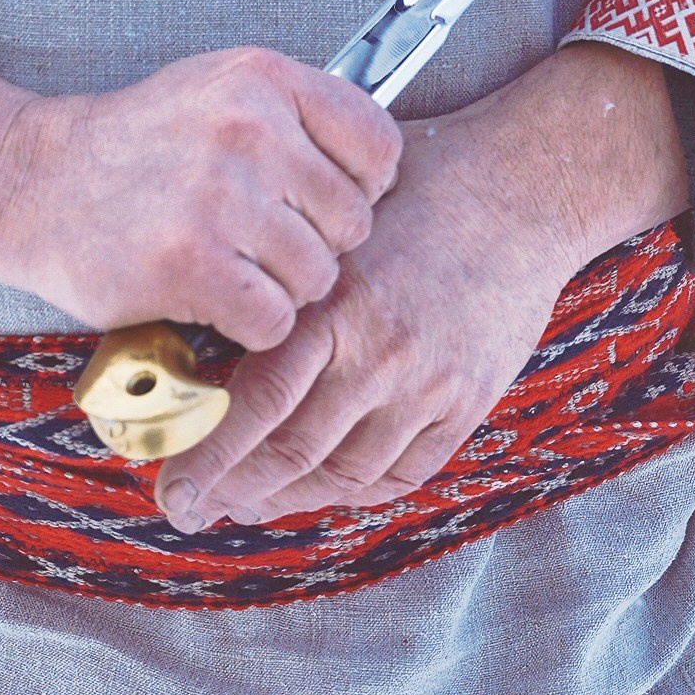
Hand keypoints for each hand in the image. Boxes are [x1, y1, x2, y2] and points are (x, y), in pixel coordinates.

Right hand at [0, 47, 399, 351]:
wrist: (32, 183)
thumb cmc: (139, 147)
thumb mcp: (221, 93)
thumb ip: (301, 120)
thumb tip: (389, 176)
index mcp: (266, 79)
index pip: (381, 148)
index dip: (360, 191)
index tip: (317, 205)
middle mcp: (249, 128)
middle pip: (353, 224)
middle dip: (315, 249)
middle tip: (257, 247)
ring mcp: (220, 194)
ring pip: (316, 277)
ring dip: (281, 293)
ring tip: (229, 271)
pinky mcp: (191, 261)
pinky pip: (274, 319)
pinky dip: (250, 327)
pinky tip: (213, 302)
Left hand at [154, 44, 684, 531]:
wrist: (522, 189)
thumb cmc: (417, 190)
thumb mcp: (334, 222)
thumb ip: (282, 280)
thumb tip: (205, 333)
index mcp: (337, 304)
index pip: (256, 405)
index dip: (207, 459)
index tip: (172, 491)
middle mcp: (384, 354)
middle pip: (293, 454)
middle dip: (233, 491)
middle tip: (194, 505)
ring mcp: (431, 386)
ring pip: (344, 475)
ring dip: (290, 495)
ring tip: (251, 496)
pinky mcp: (467, 402)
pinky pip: (402, 472)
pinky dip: (355, 487)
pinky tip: (324, 481)